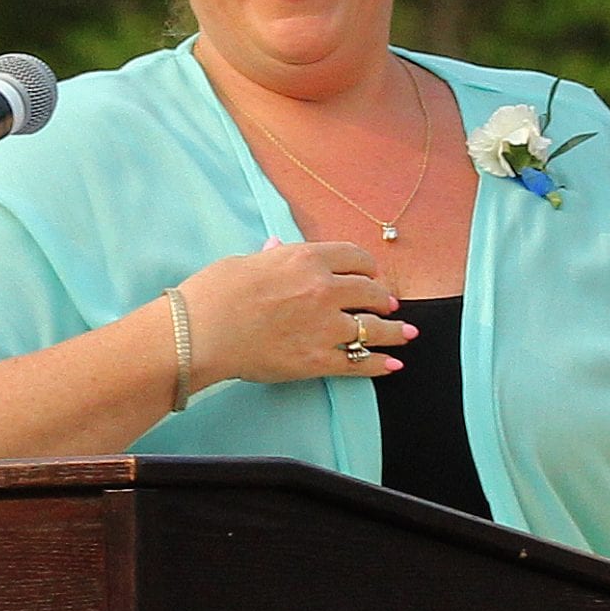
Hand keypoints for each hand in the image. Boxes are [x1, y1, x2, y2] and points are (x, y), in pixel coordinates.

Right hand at [179, 241, 413, 389]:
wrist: (202, 333)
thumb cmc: (215, 292)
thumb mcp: (246, 261)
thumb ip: (271, 256)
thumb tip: (277, 245)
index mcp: (307, 258)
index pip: (355, 258)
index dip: (368, 268)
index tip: (371, 276)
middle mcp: (325, 289)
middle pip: (371, 292)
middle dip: (383, 299)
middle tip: (389, 305)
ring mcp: (325, 327)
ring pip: (374, 328)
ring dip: (395, 332)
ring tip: (408, 334)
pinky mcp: (318, 360)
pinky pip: (359, 363)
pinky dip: (379, 365)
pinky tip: (392, 365)